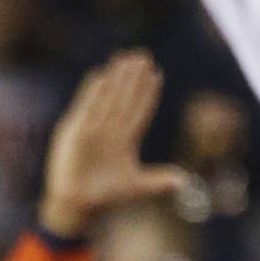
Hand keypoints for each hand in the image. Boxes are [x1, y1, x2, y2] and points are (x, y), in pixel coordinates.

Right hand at [38, 52, 194, 238]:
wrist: (78, 205)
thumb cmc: (106, 197)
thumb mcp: (136, 186)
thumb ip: (158, 181)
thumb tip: (183, 181)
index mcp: (126, 141)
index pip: (140, 111)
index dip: (148, 94)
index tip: (156, 74)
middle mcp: (110, 131)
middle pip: (125, 98)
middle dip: (133, 78)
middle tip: (141, 55)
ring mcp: (93, 129)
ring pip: (108, 98)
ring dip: (116, 78)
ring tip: (123, 58)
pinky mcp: (76, 132)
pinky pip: (86, 108)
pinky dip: (92, 93)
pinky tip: (101, 75)